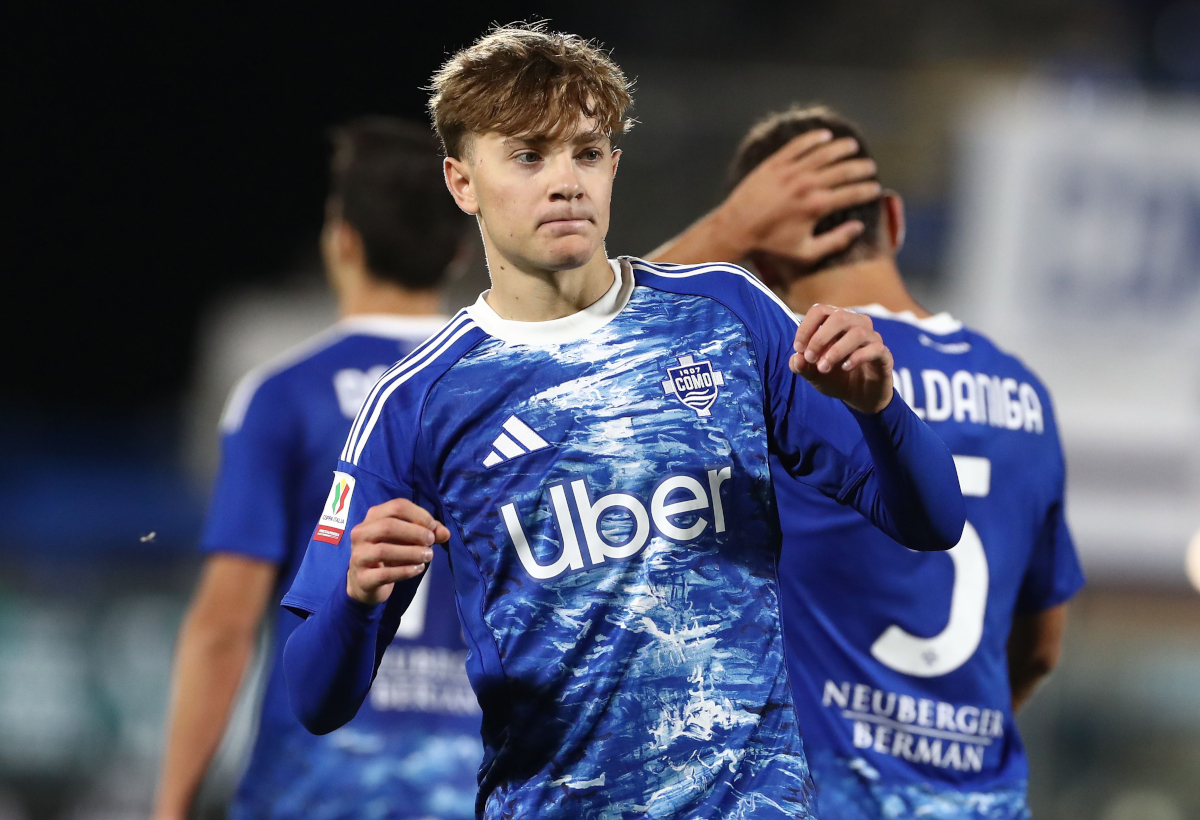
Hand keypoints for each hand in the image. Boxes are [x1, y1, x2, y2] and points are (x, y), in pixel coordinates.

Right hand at [346, 499, 448, 604]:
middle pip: (388, 526)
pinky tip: (418, 569)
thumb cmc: (389, 551)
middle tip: (431, 542)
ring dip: (412, 553)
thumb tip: (445, 533)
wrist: (365, 581)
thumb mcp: (407, 538)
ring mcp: (358, 555)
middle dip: (415, 533)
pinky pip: (385, 574)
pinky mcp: (362, 578)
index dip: (418, 514)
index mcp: (373, 516)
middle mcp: (361, 533)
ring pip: (384, 550)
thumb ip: (427, 532)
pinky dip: (405, 571)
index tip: (432, 526)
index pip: (396, 506)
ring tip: (428, 556)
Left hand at [715, 130, 881, 262]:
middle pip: (843, 170)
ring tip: (853, 147)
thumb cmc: (771, 244)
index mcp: (816, 207)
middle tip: (870, 167)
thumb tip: (859, 227)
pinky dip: (814, 138)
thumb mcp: (805, 252)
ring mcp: (790, 171)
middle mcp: (806, 185)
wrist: (736, 229)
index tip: (876, 189)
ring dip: (842, 148)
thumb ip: (835, 241)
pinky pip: (798, 145)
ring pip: (824, 152)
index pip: (852, 194)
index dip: (868, 190)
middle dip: (861, 168)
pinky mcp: (775, 163)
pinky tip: (825, 136)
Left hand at [790, 305, 893, 413]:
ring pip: (858, 332)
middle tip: (810, 358)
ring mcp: (872, 338)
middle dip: (820, 338)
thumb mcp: (813, 374)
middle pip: (840, 316)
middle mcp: (856, 324)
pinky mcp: (884, 354)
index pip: (820, 310)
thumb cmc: (835, 378)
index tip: (798, 348)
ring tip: (824, 367)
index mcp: (836, 322)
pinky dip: (857, 357)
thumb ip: (802, 366)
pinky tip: (845, 367)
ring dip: (837, 350)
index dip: (806, 327)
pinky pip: (875, 348)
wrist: (859, 397)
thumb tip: (795, 358)